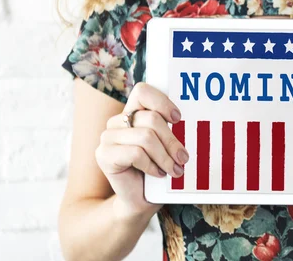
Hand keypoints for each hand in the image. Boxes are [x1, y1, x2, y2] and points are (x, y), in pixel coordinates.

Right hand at [94, 82, 188, 219]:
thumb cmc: (157, 170)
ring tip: (174, 169)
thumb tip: (188, 121)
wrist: (139, 201)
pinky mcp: (103, 155)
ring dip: (165, 156)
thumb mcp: (166, 146)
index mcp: (132, 113)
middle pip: (151, 119)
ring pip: (145, 137)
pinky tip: (157, 174)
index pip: (142, 91)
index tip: (177, 119)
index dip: (162, 101)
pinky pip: (135, 153)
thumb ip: (169, 129)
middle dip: (172, 141)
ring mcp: (107, 137)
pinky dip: (151, 165)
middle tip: (183, 158)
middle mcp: (117, 121)